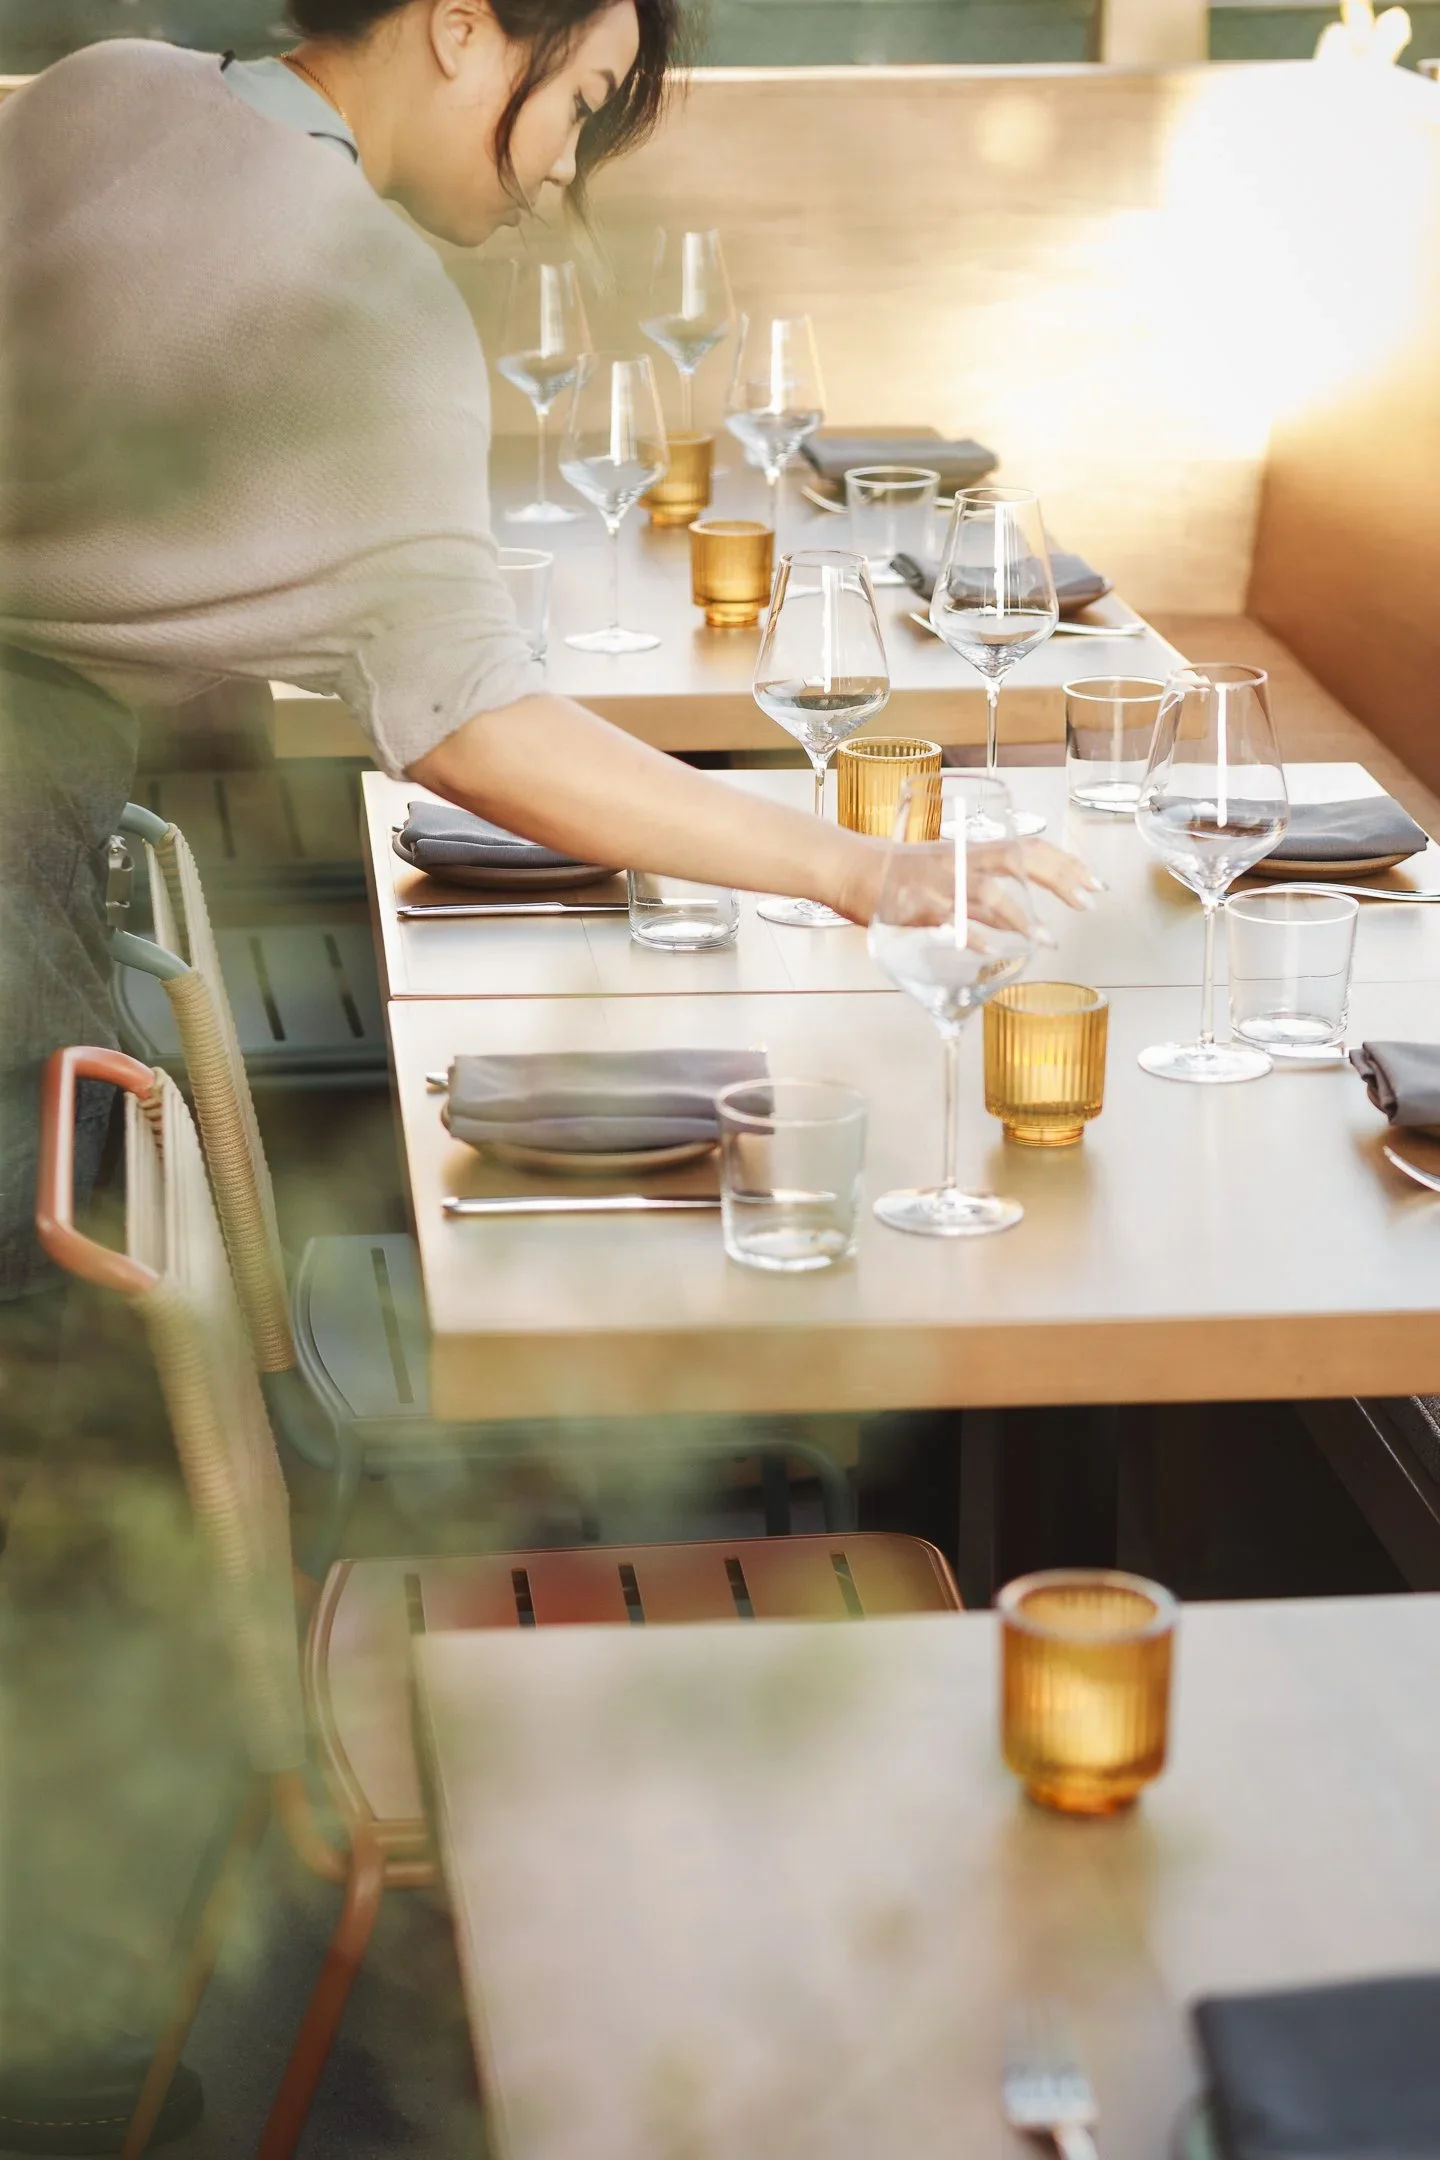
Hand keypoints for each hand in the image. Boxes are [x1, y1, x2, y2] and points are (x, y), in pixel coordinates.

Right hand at [829, 828, 1104, 927]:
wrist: (849, 867)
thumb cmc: (899, 875)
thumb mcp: (948, 878)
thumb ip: (982, 899)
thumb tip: (1020, 921)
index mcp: (972, 850)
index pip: (1029, 847)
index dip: (1065, 863)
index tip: (1094, 883)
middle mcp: (962, 859)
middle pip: (1020, 859)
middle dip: (1059, 877)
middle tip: (1087, 901)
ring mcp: (941, 880)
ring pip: (989, 891)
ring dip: (1021, 915)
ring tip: (1045, 939)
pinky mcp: (918, 902)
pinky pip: (950, 917)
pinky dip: (972, 933)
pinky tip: (991, 949)